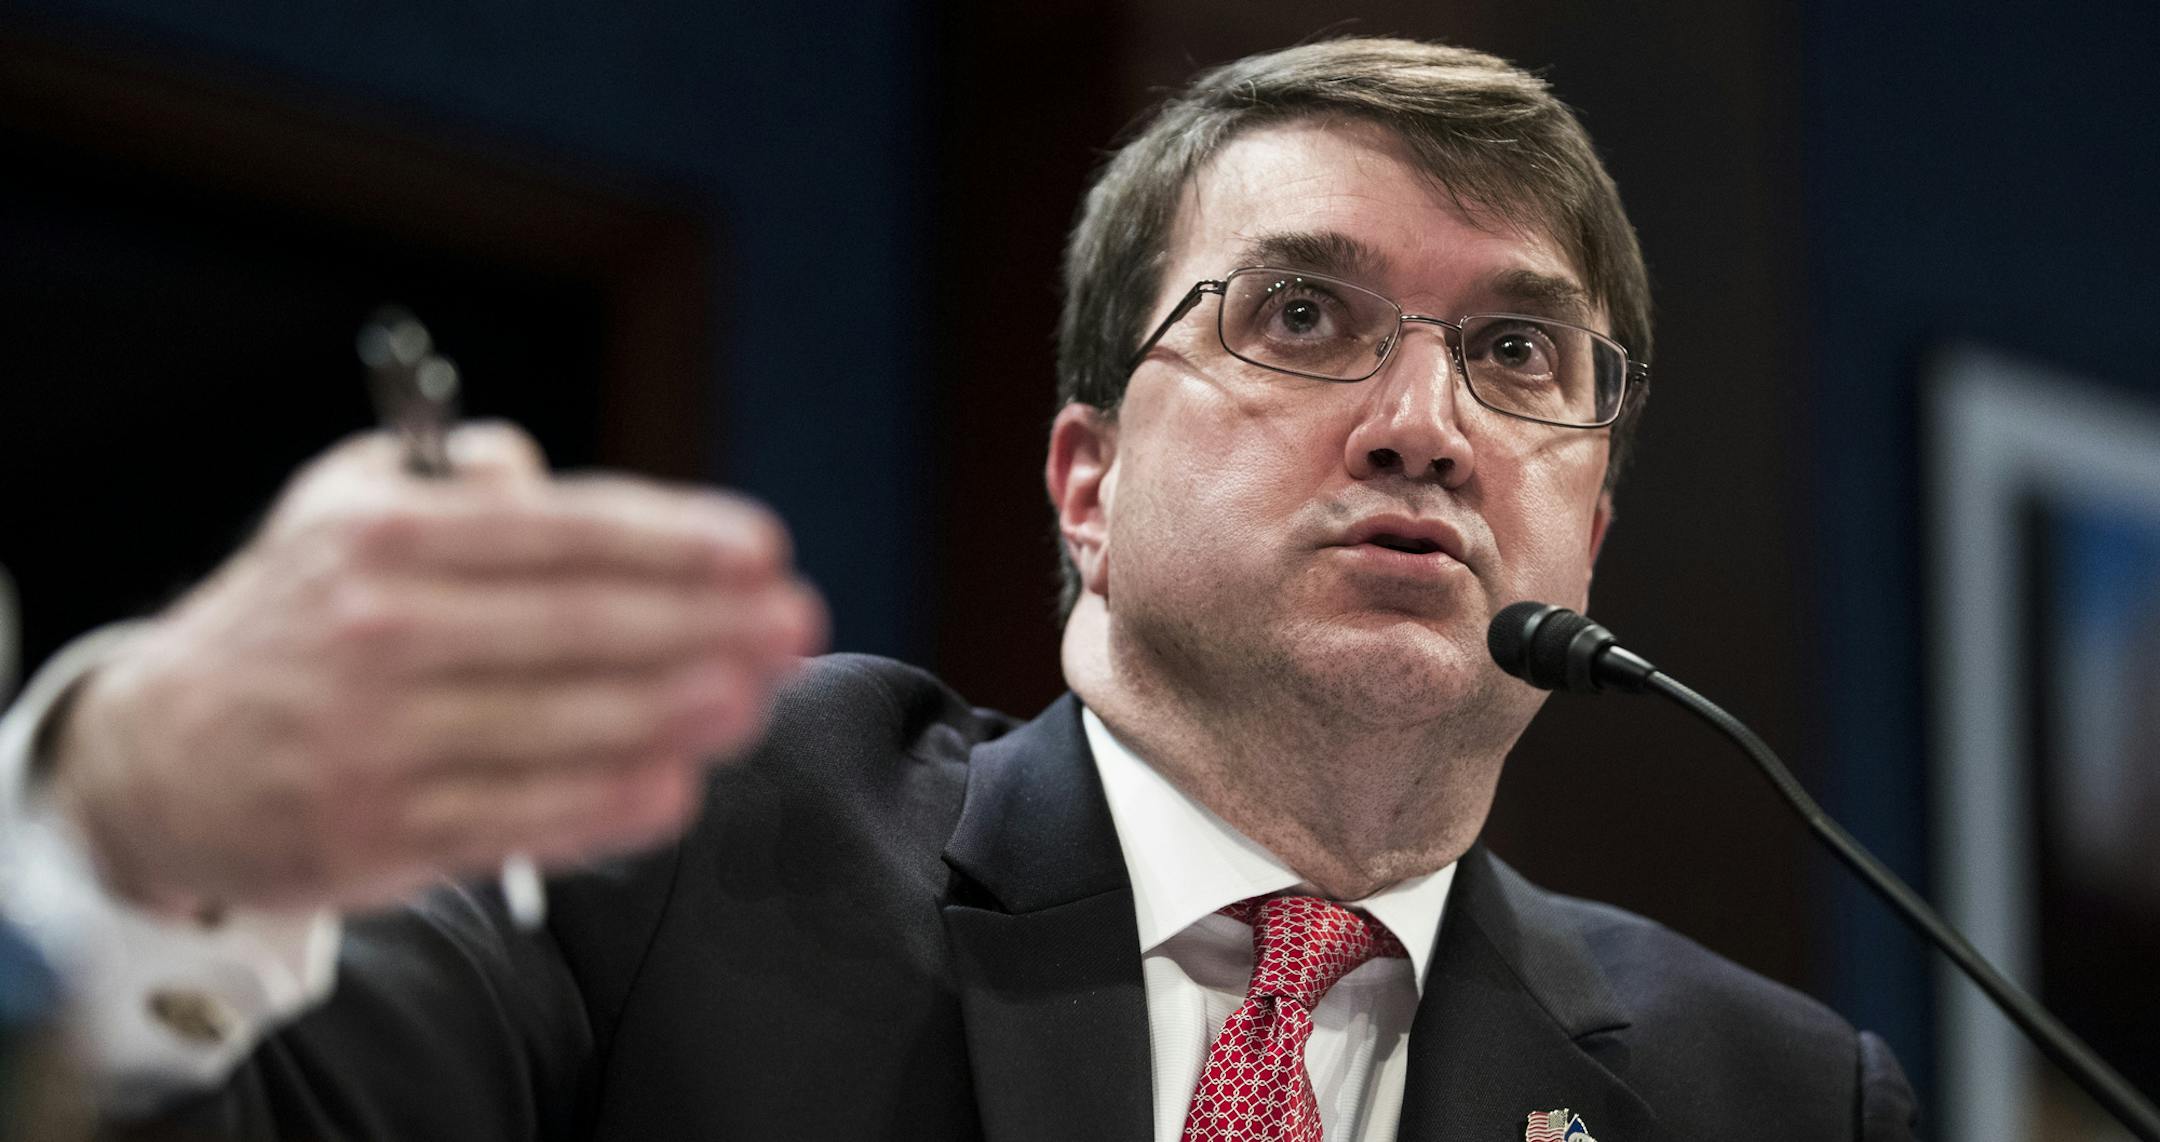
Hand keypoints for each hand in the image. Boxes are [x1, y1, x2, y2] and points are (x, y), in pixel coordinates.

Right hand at [46, 424, 824, 916]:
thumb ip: (449, 485)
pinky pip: (522, 819)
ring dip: (679, 713)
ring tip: (758, 695)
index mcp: (383, 539)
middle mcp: (379, 633)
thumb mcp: (339, 512)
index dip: (674, 539)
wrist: (155, 762)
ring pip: (564, 726)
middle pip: (581, 627)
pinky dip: (608, 806)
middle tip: (796, 624)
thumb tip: (536, 471)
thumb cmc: (289, 623)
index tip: (762, 550)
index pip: (560, 531)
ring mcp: (379, 741)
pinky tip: (678, 787)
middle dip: (707, 624)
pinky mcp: (382, 835)